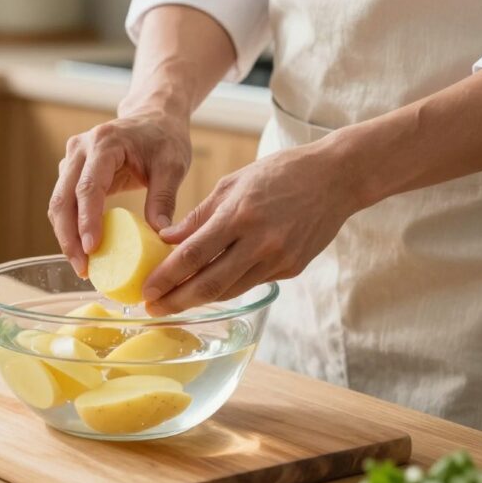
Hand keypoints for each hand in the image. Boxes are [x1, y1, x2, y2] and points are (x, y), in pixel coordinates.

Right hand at [48, 111, 191, 276]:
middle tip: (82, 268)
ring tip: (82, 265)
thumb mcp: (173, 165)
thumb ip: (164, 198)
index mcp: (105, 143)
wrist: (153, 117)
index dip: (87, 220)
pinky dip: (69, 227)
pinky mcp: (71, 171)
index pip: (88, 187)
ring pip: (58, 203)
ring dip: (65, 236)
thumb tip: (160, 235)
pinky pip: (64, 203)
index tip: (92, 249)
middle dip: (68, 237)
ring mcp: (72, 159)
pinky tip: (83, 249)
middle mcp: (80, 149)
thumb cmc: (164, 139)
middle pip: (63, 198)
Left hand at [142, 138, 362, 315]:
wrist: (335, 179)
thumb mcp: (232, 183)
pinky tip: (207, 288)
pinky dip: (226, 288)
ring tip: (173, 302)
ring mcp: (278, 259)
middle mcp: (260, 242)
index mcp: (240, 215)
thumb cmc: (278, 174)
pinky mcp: (291, 269)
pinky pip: (250, 284)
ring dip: (199, 300)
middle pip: (209, 284)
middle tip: (153, 308)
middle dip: (176, 301)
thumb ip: (198, 216)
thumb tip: (166, 239)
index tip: (146, 290)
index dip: (166, 277)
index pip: (193, 255)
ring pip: (230, 290)